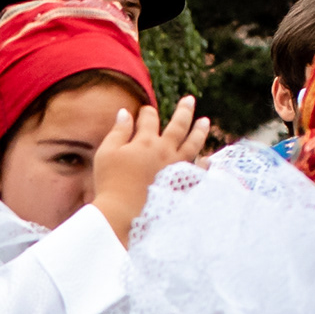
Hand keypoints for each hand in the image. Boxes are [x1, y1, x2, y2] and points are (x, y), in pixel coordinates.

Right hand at [94, 96, 215, 240]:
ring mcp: (176, 168)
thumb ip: (118, 131)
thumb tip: (125, 112)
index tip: (144, 112)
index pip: (149, 118)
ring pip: (193, 145)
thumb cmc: (110, 183)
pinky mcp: (180, 185)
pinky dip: (203, 165)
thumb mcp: (107, 153)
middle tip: (189, 100)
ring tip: (205, 122)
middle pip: (178, 125)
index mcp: (145, 141)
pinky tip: (207, 160)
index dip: (146, 112)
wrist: (122, 213)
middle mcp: (165, 150)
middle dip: (184, 110)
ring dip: (199, 131)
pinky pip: (197, 172)